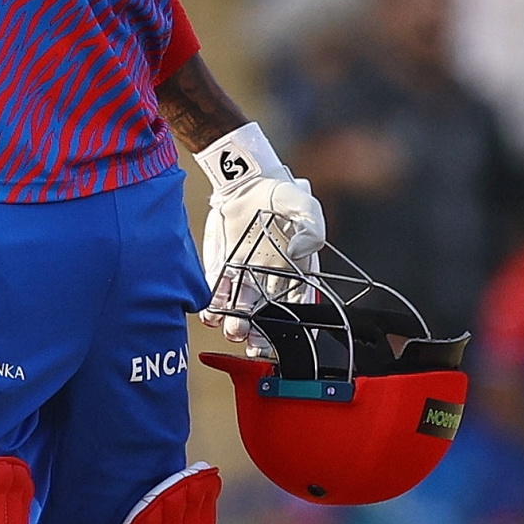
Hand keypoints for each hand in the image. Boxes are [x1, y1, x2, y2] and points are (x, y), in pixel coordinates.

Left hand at [195, 123, 324, 356]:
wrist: (246, 178)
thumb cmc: (280, 194)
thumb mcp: (305, 206)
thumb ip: (311, 229)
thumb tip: (301, 250)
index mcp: (295, 269)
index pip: (297, 305)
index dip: (295, 326)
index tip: (288, 339)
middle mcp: (269, 277)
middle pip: (267, 315)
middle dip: (261, 334)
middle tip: (255, 344)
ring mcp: (245, 272)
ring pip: (241, 307)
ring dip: (236, 322)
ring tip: (233, 329)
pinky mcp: (222, 264)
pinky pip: (218, 289)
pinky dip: (214, 302)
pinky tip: (212, 312)